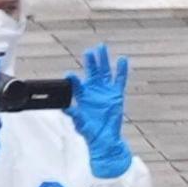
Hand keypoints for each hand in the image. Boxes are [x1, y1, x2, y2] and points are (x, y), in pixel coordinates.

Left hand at [67, 44, 132, 179]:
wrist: (105, 138)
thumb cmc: (91, 131)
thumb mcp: (81, 124)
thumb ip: (74, 115)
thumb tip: (65, 108)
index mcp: (82, 97)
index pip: (77, 85)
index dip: (74, 80)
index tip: (70, 75)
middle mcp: (93, 91)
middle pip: (92, 73)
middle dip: (91, 62)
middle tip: (89, 51)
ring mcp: (106, 92)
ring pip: (105, 72)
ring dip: (103, 61)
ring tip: (102, 48)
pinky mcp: (117, 95)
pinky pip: (120, 80)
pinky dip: (122, 70)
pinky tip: (123, 60)